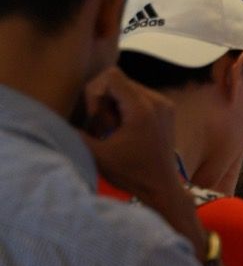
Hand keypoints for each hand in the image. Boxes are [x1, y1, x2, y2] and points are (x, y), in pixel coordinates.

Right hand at [80, 67, 182, 200]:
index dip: (96, 93)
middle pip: (119, 83)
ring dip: (114, 107)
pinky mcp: (166, 112)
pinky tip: (125, 131)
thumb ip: (76, 132)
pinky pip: (139, 97)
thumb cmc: (131, 174)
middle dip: (104, 103)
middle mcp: (158, 101)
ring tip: (114, 132)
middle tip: (105, 130)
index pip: (111, 76)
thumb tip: (53, 119)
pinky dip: (126, 109)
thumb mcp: (97, 155)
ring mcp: (165, 105)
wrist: (162, 189)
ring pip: (128, 89)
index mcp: (143, 109)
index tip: (97, 118)